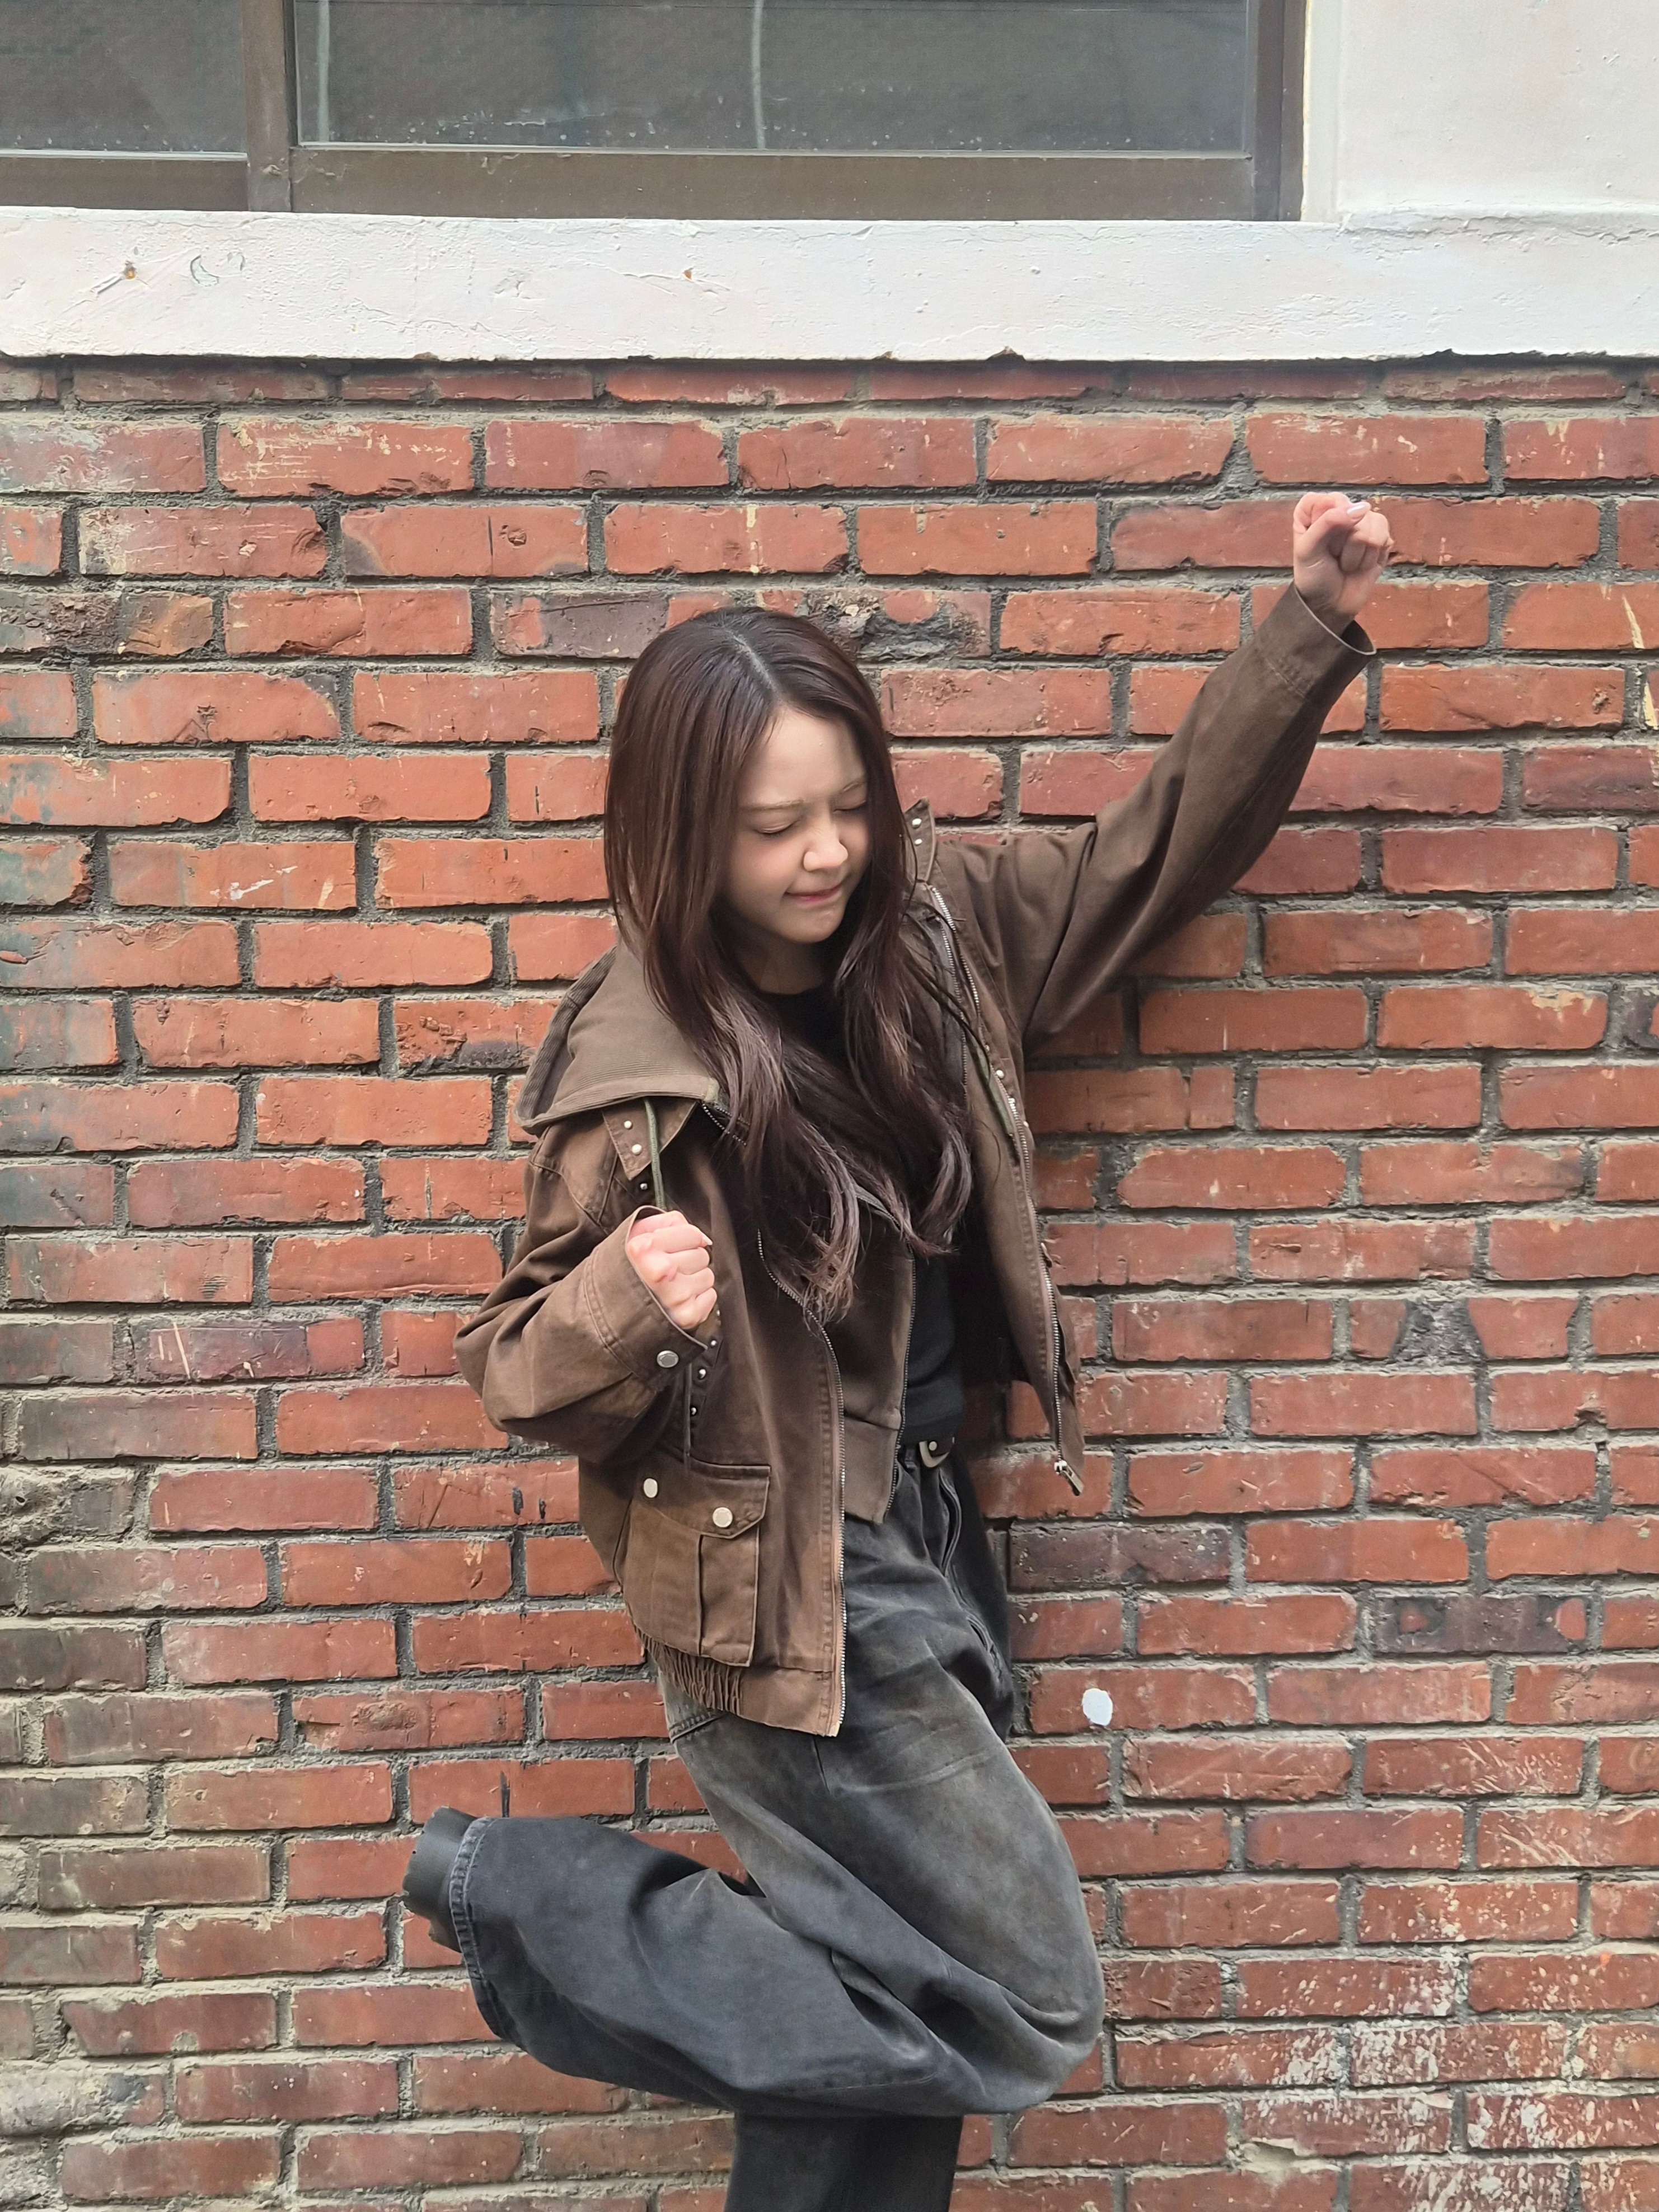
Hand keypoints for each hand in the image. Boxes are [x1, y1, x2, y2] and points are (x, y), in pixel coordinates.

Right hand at [626, 1209, 717, 1332]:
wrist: (615, 1305)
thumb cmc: (629, 1268)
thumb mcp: (640, 1232)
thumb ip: (673, 1223)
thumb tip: (702, 1239)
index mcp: (645, 1248)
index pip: (693, 1234)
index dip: (683, 1239)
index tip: (667, 1248)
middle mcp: (661, 1272)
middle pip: (702, 1255)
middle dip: (688, 1259)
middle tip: (667, 1269)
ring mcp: (675, 1296)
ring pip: (707, 1276)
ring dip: (693, 1279)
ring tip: (671, 1285)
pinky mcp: (687, 1316)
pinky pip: (710, 1296)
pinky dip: (698, 1297)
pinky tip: (677, 1298)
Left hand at [1292, 491, 1393, 627]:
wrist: (1330, 605)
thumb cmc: (1313, 576)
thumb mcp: (1307, 549)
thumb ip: (1328, 522)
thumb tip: (1363, 508)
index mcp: (1315, 509)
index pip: (1328, 500)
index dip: (1325, 524)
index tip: (1317, 544)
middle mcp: (1340, 511)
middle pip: (1353, 511)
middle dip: (1342, 542)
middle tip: (1333, 556)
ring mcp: (1363, 523)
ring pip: (1372, 523)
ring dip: (1357, 553)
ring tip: (1346, 563)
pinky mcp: (1381, 538)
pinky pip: (1385, 536)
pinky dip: (1370, 558)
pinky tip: (1360, 565)